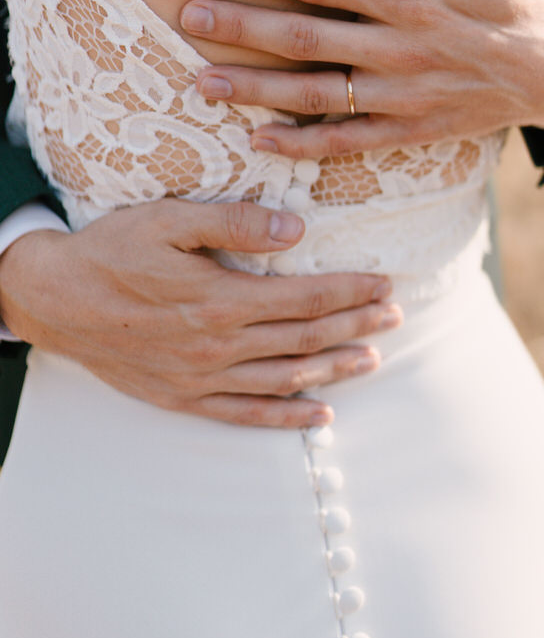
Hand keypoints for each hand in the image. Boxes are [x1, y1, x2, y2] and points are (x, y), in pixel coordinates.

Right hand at [0, 200, 400, 426]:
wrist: (54, 299)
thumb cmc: (112, 250)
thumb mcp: (169, 219)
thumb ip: (235, 223)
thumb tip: (295, 229)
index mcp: (220, 299)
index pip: (304, 298)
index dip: (349, 290)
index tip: (383, 282)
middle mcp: (217, 346)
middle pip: (304, 339)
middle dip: (356, 326)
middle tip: (395, 315)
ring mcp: (202, 378)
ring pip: (285, 379)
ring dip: (335, 369)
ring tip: (373, 358)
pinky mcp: (184, 398)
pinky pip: (246, 414)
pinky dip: (287, 418)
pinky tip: (321, 415)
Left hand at [182, 0, 543, 158]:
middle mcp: (400, 49)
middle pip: (305, 40)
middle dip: (242, 28)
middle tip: (187, 18)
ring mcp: (403, 96)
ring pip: (315, 95)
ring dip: (255, 89)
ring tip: (201, 82)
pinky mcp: (410, 130)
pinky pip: (347, 142)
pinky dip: (302, 143)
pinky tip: (258, 139)